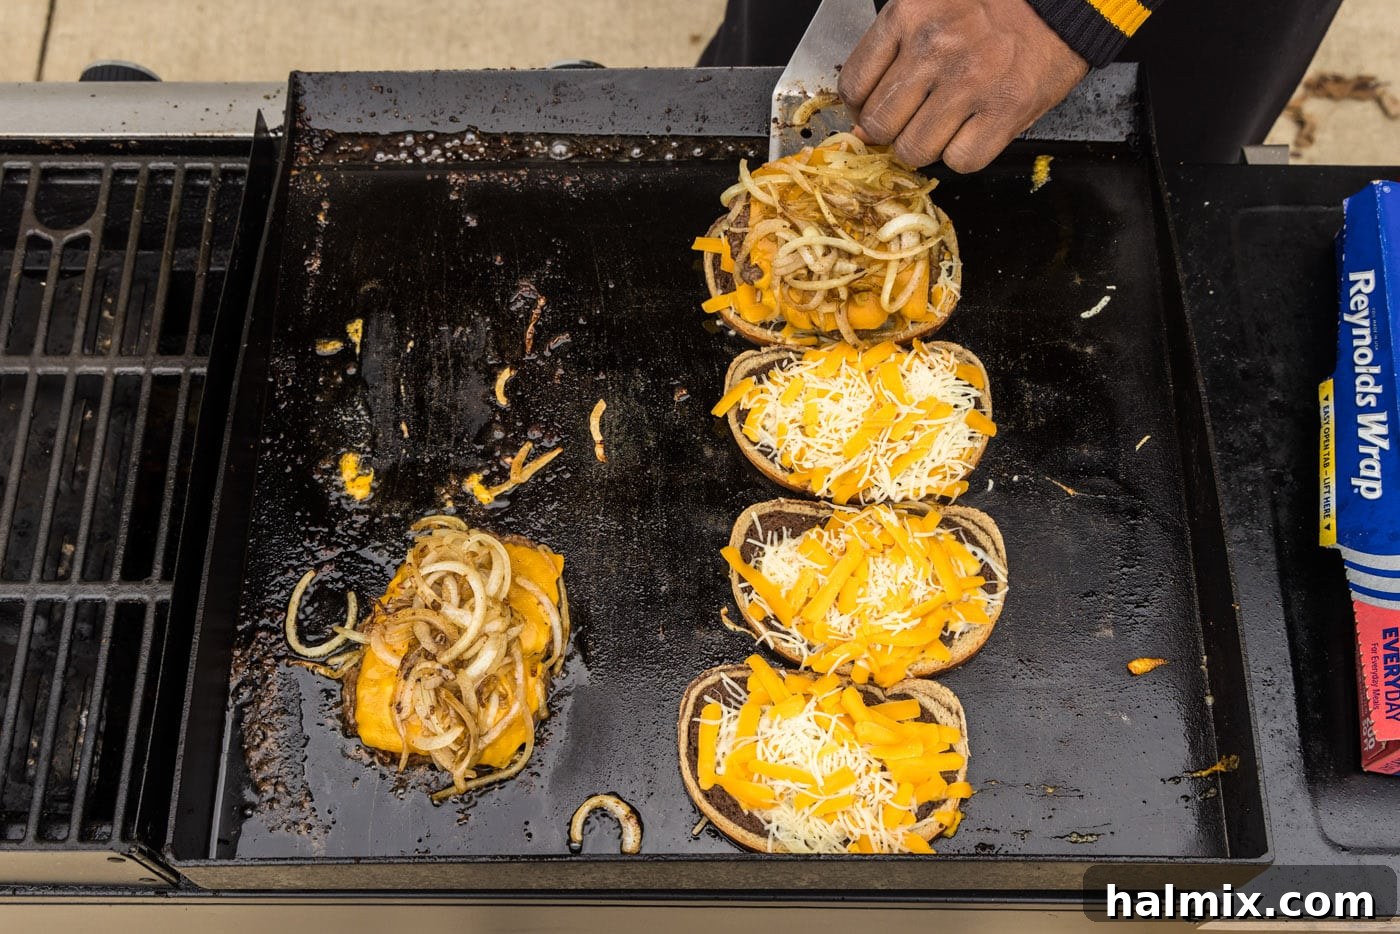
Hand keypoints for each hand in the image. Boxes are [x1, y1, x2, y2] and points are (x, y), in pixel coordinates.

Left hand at [838, 0, 1087, 171]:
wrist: (1063, 0)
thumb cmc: (996, 3)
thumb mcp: (931, 2)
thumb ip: (892, 50)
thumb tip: (863, 121)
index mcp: (908, 15)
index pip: (854, 86)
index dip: (861, 108)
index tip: (875, 109)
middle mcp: (934, 49)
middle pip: (879, 126)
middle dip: (891, 132)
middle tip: (911, 121)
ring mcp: (970, 82)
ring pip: (915, 151)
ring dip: (925, 147)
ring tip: (944, 125)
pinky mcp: (1006, 110)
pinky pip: (961, 161)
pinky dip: (963, 155)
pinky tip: (972, 131)